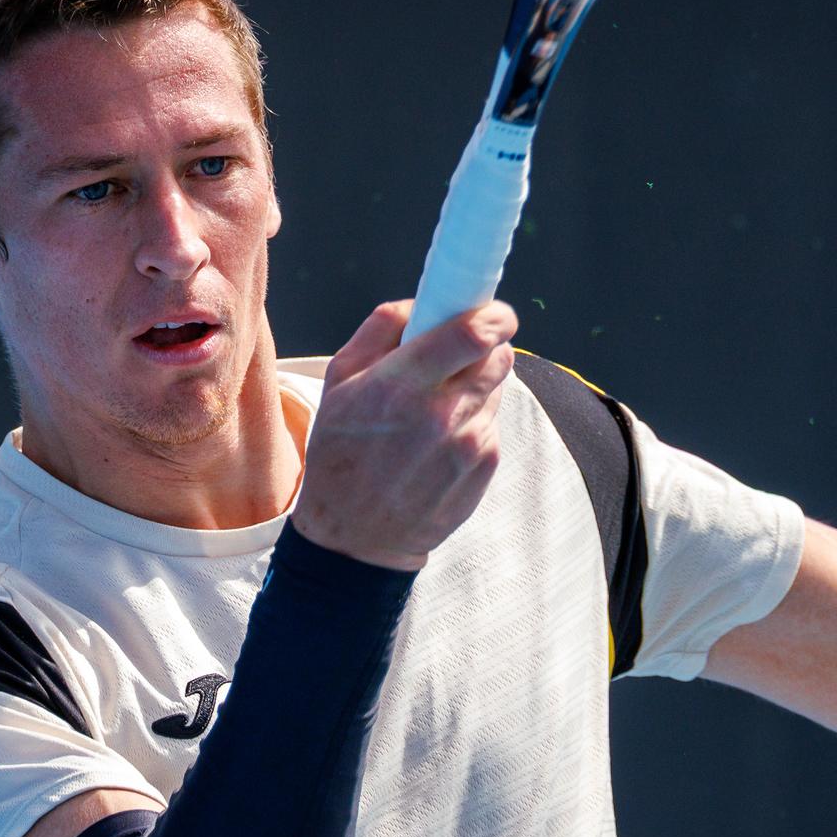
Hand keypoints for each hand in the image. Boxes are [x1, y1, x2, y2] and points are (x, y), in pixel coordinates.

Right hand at [289, 299, 517, 570]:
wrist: (356, 535)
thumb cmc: (341, 451)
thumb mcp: (338, 380)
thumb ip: (381, 329)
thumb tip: (425, 301)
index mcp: (400, 386)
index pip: (472, 334)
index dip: (493, 314)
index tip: (493, 311)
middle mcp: (440, 415)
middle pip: (498, 356)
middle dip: (485, 347)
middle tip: (459, 356)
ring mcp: (468, 444)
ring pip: (497, 388)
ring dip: (477, 386)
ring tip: (436, 409)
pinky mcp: (484, 466)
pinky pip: (492, 423)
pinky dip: (474, 421)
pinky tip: (440, 442)